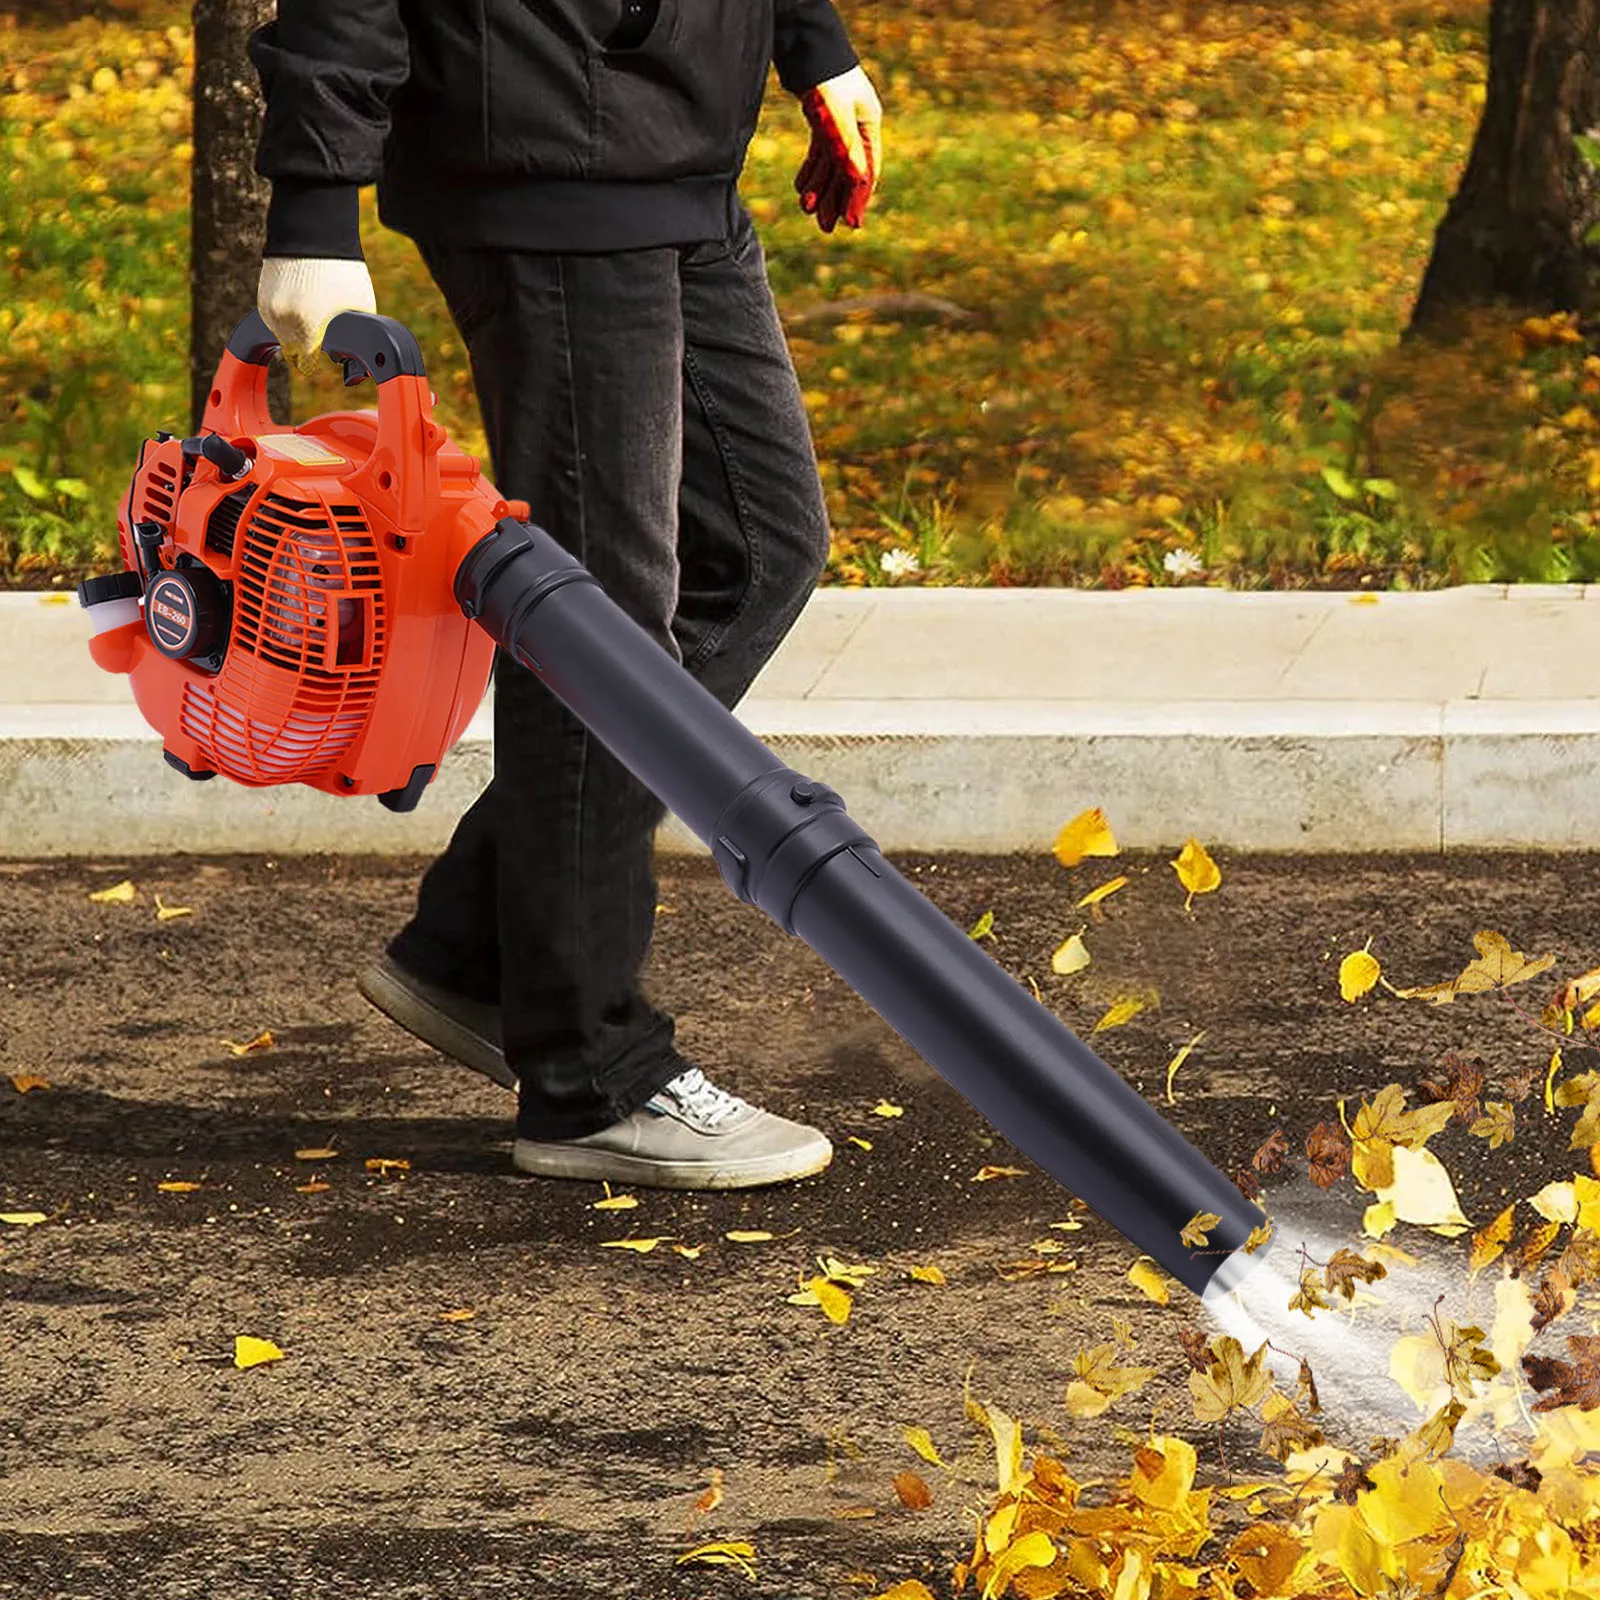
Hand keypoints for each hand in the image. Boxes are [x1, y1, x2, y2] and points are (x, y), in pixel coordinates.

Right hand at [257, 257, 376, 378]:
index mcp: (307, 329)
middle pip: (290, 352)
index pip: (304, 364)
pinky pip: (272, 319)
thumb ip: (355, 340)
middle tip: (320, 337)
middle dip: (304, 349)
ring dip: (293, 332)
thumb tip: (351, 368)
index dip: (315, 362)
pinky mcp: (262, 296)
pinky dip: (284, 317)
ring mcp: (269, 308)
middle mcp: (282, 322)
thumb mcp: (360, 308)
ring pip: (279, 335)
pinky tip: (300, 302)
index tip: (323, 356)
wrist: (313, 231)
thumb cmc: (342, 271)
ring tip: (311, 313)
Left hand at [796, 65, 881, 233]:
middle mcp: (857, 126)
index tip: (851, 223)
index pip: (867, 169)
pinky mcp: (822, 120)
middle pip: (848, 171)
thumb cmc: (825, 76)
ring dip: (820, 188)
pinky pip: (819, 152)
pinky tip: (800, 188)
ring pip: (831, 164)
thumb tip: (856, 180)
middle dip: (836, 199)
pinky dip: (811, 170)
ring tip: (807, 210)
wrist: (806, 44)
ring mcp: (840, 124)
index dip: (859, 198)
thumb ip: (845, 146)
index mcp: (869, 123)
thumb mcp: (836, 113)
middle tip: (825, 227)